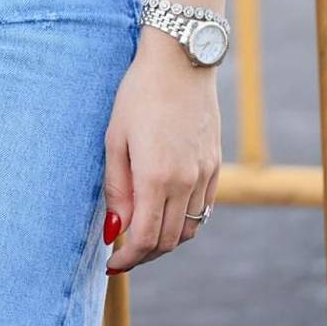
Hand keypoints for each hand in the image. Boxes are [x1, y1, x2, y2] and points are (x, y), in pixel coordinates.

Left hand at [103, 30, 220, 273]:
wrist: (180, 60)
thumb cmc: (139, 93)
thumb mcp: (116, 137)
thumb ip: (117, 187)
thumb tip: (115, 230)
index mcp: (156, 177)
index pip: (146, 239)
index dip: (128, 259)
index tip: (111, 265)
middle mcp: (185, 181)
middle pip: (169, 240)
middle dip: (145, 254)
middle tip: (124, 252)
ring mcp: (204, 174)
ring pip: (190, 229)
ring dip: (167, 240)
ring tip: (144, 232)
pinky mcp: (215, 164)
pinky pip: (203, 208)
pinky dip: (186, 220)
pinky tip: (168, 210)